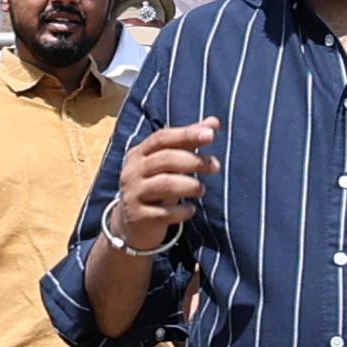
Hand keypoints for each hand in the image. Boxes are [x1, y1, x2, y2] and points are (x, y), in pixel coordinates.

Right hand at [105, 113, 221, 254]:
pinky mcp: (138, 217)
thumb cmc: (154, 185)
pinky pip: (164, 213)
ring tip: (202, 190)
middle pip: (165, 159)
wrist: (131, 224)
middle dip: (194, 161)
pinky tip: (191, 210)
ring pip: (165, 185)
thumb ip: (188, 142)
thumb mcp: (167, 163)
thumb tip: (214, 122)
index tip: (211, 134)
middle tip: (215, 166)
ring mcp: (133, 194)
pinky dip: (182, 211)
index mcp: (139, 154)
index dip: (187, 134)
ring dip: (190, 185)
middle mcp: (132, 172)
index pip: (162, 138)